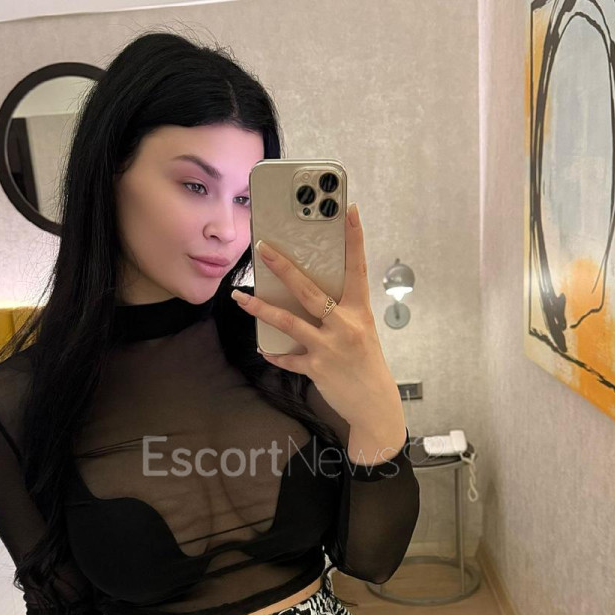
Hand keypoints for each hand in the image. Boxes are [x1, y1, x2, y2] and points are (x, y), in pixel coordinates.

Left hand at [231, 204, 397, 425]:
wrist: (374, 404)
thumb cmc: (366, 363)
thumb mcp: (362, 331)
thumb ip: (340, 312)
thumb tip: (308, 294)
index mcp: (360, 311)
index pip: (358, 267)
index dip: (354, 238)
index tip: (349, 210)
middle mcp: (345, 325)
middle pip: (309, 290)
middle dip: (283, 267)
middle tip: (263, 248)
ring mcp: (329, 347)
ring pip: (288, 322)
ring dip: (260, 308)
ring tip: (239, 297)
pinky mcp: (316, 368)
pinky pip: (287, 357)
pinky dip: (274, 354)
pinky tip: (263, 349)